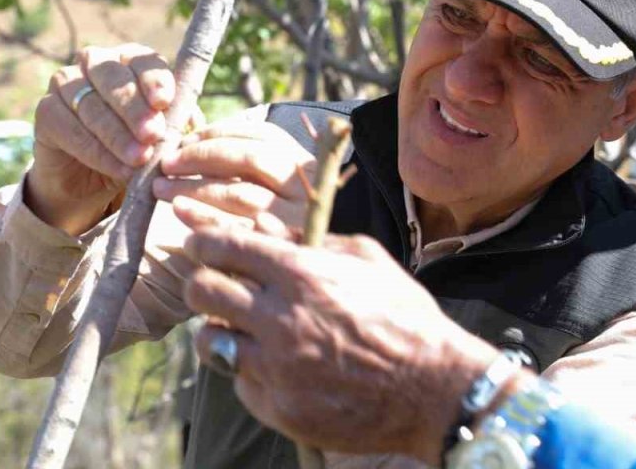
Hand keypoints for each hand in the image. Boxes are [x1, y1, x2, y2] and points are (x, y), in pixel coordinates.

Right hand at [26, 44, 186, 235]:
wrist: (92, 179)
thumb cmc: (135, 147)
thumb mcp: (162, 136)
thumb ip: (177, 124)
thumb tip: (190, 120)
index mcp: (129, 59)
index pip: (142, 60)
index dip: (153, 80)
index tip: (164, 103)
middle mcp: (96, 62)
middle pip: (114, 78)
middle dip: (134, 109)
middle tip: (152, 135)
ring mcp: (66, 82)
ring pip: (91, 104)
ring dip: (117, 135)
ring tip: (139, 159)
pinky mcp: (46, 110)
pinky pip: (70, 128)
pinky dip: (96, 151)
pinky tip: (117, 168)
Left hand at [153, 121, 315, 241]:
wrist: (317, 288)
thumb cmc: (286, 227)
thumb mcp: (283, 189)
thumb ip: (254, 164)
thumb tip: (195, 138)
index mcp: (309, 167)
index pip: (263, 136)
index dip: (219, 133)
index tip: (185, 139)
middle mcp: (308, 190)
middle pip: (249, 160)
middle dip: (201, 156)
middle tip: (166, 163)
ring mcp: (297, 222)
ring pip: (240, 194)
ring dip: (194, 187)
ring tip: (162, 188)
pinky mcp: (280, 254)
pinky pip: (234, 231)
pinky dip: (203, 217)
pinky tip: (179, 211)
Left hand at [181, 223, 496, 464]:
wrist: (435, 391)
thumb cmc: (407, 319)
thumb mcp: (367, 261)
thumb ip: (311, 241)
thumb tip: (263, 226)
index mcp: (303, 275)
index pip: (225, 248)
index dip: (204, 243)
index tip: (200, 246)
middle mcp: (282, 319)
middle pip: (203, 292)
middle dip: (203, 284)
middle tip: (214, 287)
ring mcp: (278, 368)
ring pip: (210, 342)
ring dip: (218, 331)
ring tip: (239, 331)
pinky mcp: (280, 408)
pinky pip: (240, 384)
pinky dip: (251, 373)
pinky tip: (277, 368)